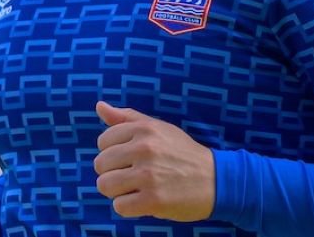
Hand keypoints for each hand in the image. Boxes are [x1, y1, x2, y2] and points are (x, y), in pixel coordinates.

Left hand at [93, 101, 214, 221]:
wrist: (214, 179)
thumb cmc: (182, 152)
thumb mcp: (158, 128)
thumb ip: (127, 118)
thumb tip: (99, 106)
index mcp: (144, 129)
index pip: (103, 141)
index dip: (112, 152)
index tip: (128, 157)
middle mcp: (144, 149)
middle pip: (100, 164)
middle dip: (112, 172)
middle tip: (132, 175)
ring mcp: (148, 175)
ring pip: (105, 185)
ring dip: (117, 191)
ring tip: (134, 188)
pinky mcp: (153, 200)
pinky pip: (119, 206)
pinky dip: (128, 207)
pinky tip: (142, 200)